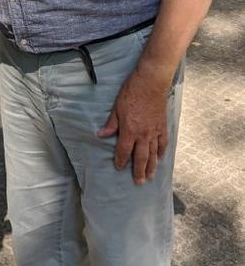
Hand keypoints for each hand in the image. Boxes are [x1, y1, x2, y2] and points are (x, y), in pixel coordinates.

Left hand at [97, 69, 169, 183]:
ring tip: (150, 177)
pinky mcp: (163, 127)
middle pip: (140, 158)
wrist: (151, 82)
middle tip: (138, 183)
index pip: (123, 151)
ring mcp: (154, 132)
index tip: (118, 168)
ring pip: (153, 154)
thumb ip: (111, 123)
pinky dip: (162, 152)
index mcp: (129, 130)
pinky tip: (161, 158)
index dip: (120, 161)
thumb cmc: (132, 92)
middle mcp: (143, 135)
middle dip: (138, 171)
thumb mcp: (117, 107)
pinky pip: (163, 143)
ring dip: (151, 167)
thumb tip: (102, 135)